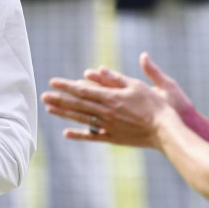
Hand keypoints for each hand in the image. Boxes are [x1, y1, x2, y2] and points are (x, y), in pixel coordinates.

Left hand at [42, 53, 184, 148]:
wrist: (164, 130)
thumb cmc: (154, 105)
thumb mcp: (136, 85)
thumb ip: (115, 78)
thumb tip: (96, 69)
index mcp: (111, 97)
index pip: (83, 90)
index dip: (66, 86)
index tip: (52, 82)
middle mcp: (106, 113)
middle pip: (78, 105)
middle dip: (59, 99)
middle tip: (43, 96)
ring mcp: (108, 127)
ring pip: (80, 119)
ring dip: (63, 114)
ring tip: (49, 109)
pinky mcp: (112, 138)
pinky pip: (91, 136)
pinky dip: (78, 135)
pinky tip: (66, 133)